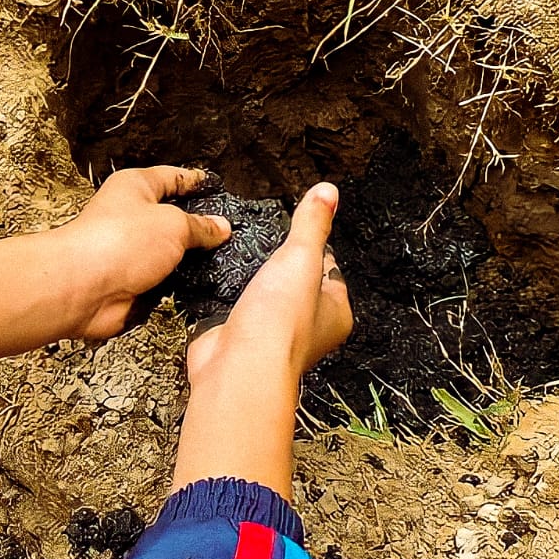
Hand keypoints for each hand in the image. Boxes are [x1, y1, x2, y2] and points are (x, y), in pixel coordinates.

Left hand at [56, 166, 231, 340]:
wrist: (84, 288)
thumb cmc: (114, 243)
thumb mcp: (174, 224)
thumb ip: (200, 226)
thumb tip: (219, 227)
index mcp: (135, 187)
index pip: (171, 177)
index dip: (194, 181)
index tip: (213, 185)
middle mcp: (131, 216)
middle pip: (171, 217)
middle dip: (197, 226)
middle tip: (225, 230)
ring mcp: (131, 251)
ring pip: (170, 252)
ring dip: (188, 259)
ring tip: (216, 258)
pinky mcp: (133, 281)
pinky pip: (164, 280)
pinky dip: (178, 283)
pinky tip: (196, 284)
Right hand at [186, 182, 352, 387]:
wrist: (239, 366)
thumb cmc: (280, 326)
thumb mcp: (302, 257)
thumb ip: (312, 224)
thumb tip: (328, 193)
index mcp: (335, 313)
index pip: (331, 269)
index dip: (316, 246)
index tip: (303, 228)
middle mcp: (307, 328)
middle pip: (297, 282)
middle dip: (281, 263)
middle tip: (269, 243)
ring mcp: (272, 334)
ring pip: (266, 296)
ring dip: (253, 281)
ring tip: (244, 261)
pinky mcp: (241, 336)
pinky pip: (237, 308)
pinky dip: (229, 296)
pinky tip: (223, 284)